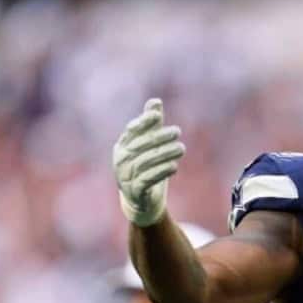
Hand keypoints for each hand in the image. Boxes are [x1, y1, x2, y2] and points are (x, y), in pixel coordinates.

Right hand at [112, 99, 184, 226]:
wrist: (140, 201)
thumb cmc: (145, 168)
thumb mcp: (148, 147)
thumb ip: (150, 126)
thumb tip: (156, 102)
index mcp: (122, 146)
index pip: (131, 131)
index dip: (143, 122)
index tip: (158, 115)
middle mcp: (121, 161)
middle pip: (140, 146)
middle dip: (159, 137)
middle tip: (178, 131)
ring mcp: (125, 177)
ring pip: (144, 163)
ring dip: (164, 154)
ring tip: (182, 149)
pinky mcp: (134, 192)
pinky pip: (147, 180)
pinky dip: (161, 173)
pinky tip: (174, 167)